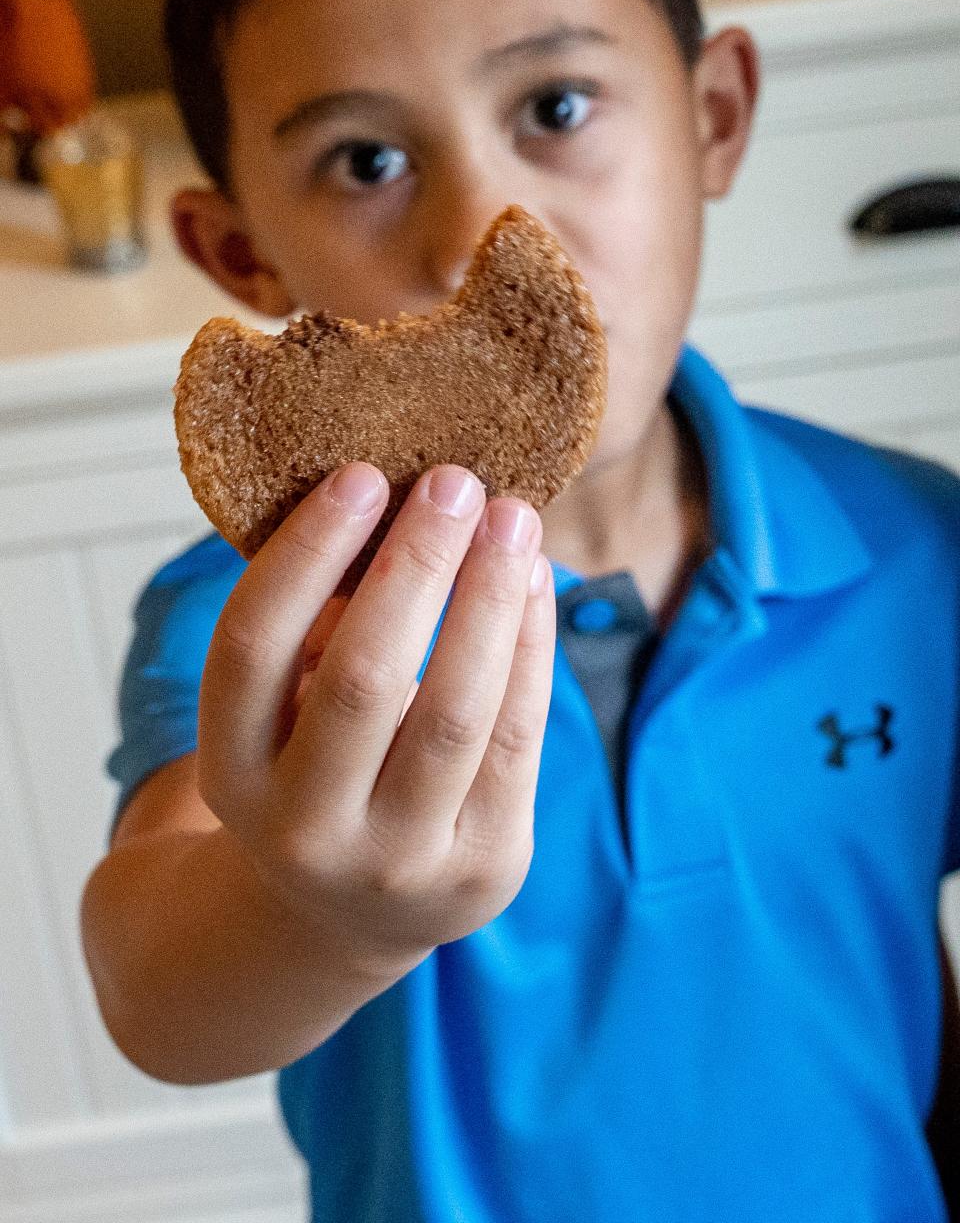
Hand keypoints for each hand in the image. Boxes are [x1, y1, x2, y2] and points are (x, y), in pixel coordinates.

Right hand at [197, 461, 554, 981]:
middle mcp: (304, 830)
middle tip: (455, 481)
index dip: (304, 554)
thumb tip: (396, 503)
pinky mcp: (486, 868)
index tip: (360, 475)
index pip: (251, 648)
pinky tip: (534, 582)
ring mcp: (399, 861)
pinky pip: (519, 739)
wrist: (349, 916)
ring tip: (512, 519)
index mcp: (232, 773)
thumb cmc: (316, 773)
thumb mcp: (280, 717)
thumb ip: (316, 626)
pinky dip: (532, 648)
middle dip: (416, 564)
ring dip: (490, 597)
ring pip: (455, 710)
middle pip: (361, 678)